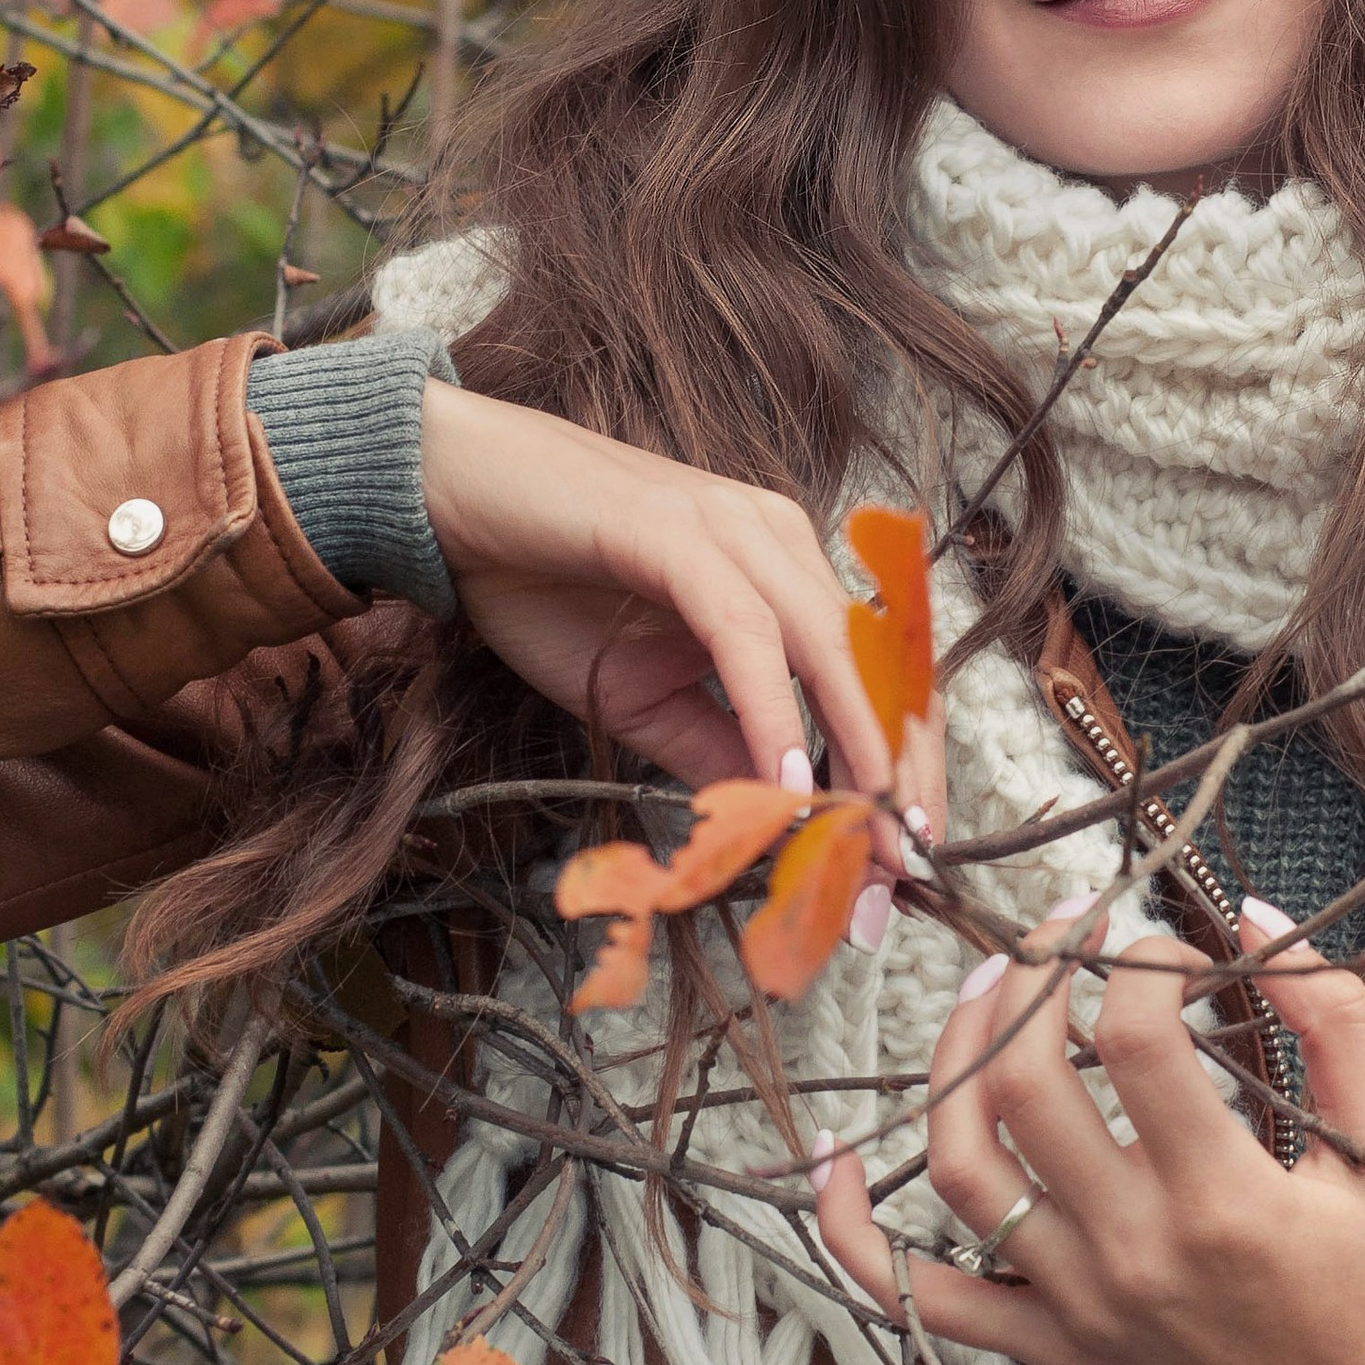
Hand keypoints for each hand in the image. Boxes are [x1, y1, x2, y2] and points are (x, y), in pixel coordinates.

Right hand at [418, 381, 946, 864]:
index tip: (909, 851)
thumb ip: (717, 748)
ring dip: (858, 745)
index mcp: (784, 569)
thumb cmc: (544, 587)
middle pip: (873, 664)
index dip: (900, 763)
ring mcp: (735, 528)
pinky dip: (772, 709)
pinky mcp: (681, 533)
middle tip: (911, 863)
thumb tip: (779, 820)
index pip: (872, 672)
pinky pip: (745, 634)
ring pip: (827, 645)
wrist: (453, 501)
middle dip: (900, 769)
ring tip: (872, 831)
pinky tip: (788, 776)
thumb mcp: (644, 697)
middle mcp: (778, 540)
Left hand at [809, 897, 1364, 1364]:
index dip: (1137, 961)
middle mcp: (1136, 1255)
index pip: (1136, 1040)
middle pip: (1025, 1087)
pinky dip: (859, 1238)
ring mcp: (1081, 1310)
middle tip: (1057, 937)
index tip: (1164, 947)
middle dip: (1026, 983)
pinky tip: (837, 1166)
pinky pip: (923, 1300)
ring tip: (983, 995)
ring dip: (951, 1066)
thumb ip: (1335, 1020)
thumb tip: (1253, 911)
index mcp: (1228, 1202)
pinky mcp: (1054, 1353)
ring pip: (964, 1171)